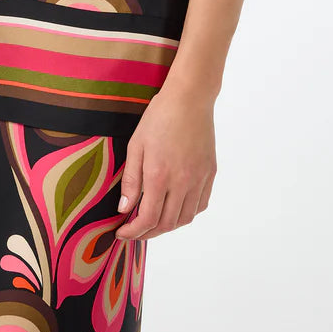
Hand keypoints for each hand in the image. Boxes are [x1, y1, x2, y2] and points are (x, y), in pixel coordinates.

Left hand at [114, 81, 216, 241]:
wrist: (189, 99)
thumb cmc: (159, 118)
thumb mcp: (136, 145)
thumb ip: (131, 180)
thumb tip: (124, 209)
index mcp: (160, 176)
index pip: (148, 219)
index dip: (133, 232)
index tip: (122, 232)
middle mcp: (182, 182)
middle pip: (167, 224)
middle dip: (147, 233)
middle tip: (134, 230)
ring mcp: (199, 179)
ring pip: (185, 218)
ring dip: (168, 226)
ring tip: (153, 221)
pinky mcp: (210, 173)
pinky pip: (200, 204)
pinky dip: (187, 213)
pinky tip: (175, 207)